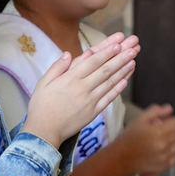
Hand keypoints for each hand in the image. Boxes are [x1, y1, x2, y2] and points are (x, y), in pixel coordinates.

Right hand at [24, 33, 138, 146]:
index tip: (118, 43)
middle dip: (120, 57)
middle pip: (105, 70)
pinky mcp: (93, 113)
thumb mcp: (43, 83)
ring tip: (133, 60)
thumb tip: (68, 54)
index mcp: (70, 79)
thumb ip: (57, 67)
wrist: (44, 132)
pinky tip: (126, 80)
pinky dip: (117, 89)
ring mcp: (90, 101)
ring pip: (109, 83)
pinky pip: (108, 99)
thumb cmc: (41, 106)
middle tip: (133, 47)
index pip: (92, 61)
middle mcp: (82, 88)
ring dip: (123, 71)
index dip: (106, 51)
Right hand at [121, 104, 174, 175]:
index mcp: (158, 132)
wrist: (120, 158)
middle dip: (171, 131)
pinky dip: (171, 155)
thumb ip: (156, 111)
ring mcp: (164, 158)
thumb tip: (169, 109)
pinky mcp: (163, 167)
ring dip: (172, 143)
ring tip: (159, 142)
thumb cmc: (128, 138)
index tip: (163, 123)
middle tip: (159, 132)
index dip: (171, 121)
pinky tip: (161, 152)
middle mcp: (163, 146)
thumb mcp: (139, 119)